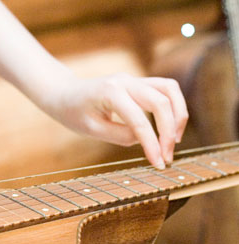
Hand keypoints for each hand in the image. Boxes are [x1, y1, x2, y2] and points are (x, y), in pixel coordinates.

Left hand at [47, 73, 187, 167]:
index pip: (140, 121)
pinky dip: (173, 107)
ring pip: (170, 89)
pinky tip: (169, 127)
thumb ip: (120, 135)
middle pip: (162, 102)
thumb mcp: (91, 130)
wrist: (63, 93)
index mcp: (110, 93)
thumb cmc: (73, 112)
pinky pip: (165, 89)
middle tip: (167, 157)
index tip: (159, 164)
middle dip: (169, 132)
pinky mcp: (138, 82)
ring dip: (179, 115)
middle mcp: (125, 81)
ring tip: (174, 140)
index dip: (152, 144)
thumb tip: (145, 139)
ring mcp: (133, 79)